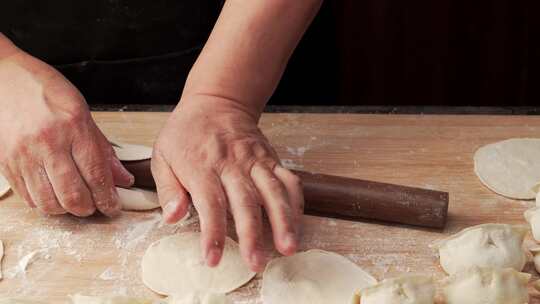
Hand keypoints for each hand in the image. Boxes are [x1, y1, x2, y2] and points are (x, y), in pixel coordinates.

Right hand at [0, 50, 133, 216]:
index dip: (108, 198)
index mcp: (73, 127)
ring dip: (67, 210)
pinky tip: (53, 194)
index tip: (113, 206)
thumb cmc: (42, 90)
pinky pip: (28, 197)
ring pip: (49, 202)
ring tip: (75, 202)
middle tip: (96, 206)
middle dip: (89, 209)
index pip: (96, 174)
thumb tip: (122, 178)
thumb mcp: (82, 111)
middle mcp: (47, 143)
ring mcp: (24, 156)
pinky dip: (44, 203)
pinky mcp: (6, 164)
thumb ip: (102, 148)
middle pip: (73, 195)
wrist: (0, 79)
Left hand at [151, 95, 303, 271]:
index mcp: (201, 166)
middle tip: (256, 263)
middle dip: (253, 235)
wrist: (216, 101)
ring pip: (274, 191)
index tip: (213, 259)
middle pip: (246, 202)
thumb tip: (172, 217)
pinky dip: (295, 201)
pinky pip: (288, 180)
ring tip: (288, 247)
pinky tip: (297, 222)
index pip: (209, 204)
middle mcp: (231, 164)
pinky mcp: (270, 158)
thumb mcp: (163, 156)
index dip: (213, 234)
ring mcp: (255, 160)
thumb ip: (168, 188)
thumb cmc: (186, 132)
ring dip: (283, 221)